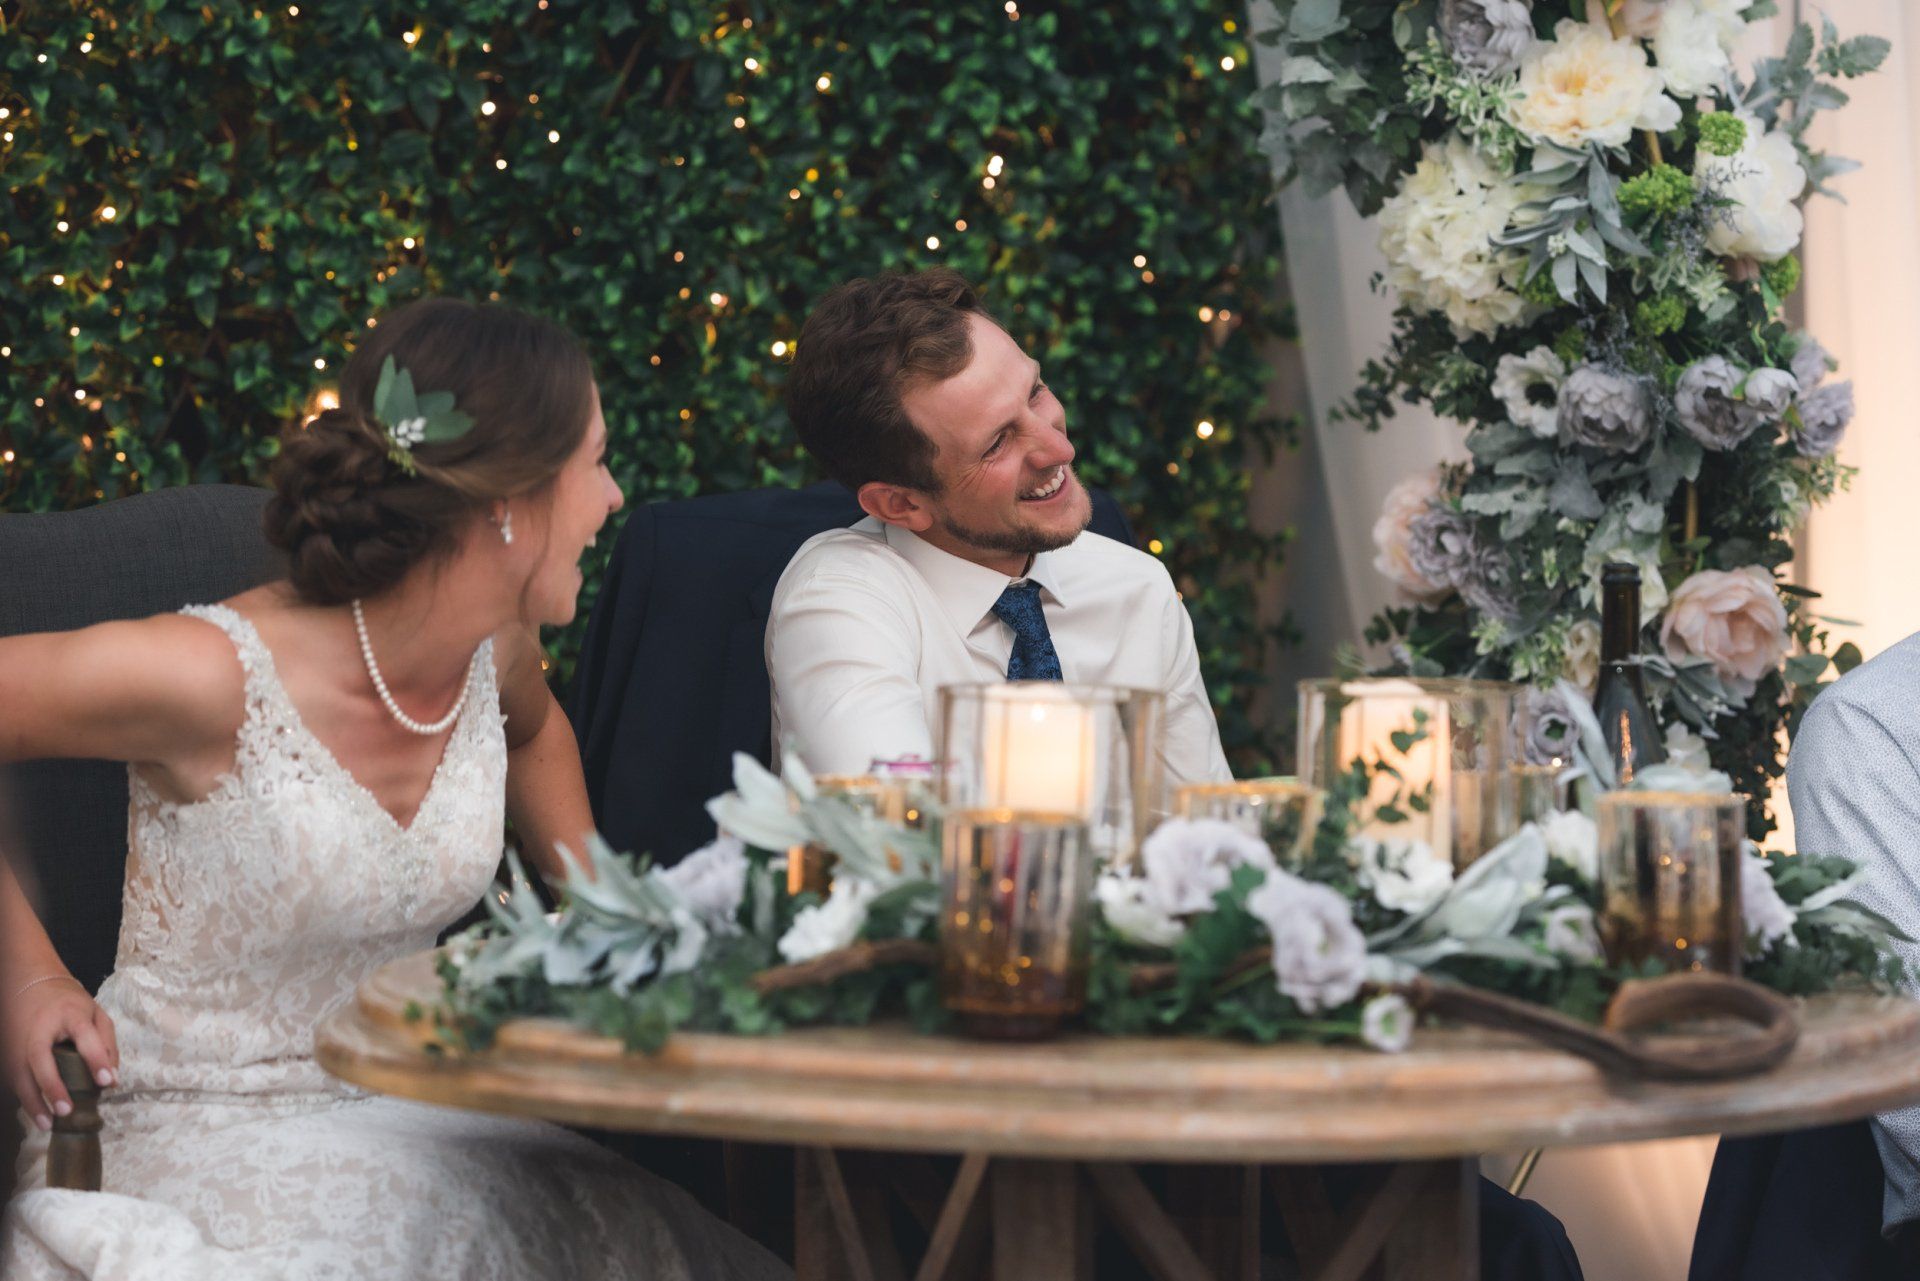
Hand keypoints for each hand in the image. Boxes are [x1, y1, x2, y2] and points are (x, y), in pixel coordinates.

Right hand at [5, 974, 117, 1130]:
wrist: (31, 984)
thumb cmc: (69, 1003)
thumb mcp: (95, 1013)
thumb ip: (106, 1042)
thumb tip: (113, 1079)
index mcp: (70, 1014)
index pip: (85, 1036)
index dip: (96, 1059)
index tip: (107, 1082)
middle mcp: (40, 1028)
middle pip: (40, 1058)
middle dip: (51, 1086)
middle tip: (66, 1111)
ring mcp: (18, 1040)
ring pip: (19, 1074)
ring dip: (32, 1101)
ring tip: (48, 1124)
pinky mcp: (6, 1052)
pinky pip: (13, 1079)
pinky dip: (23, 1097)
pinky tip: (36, 1114)